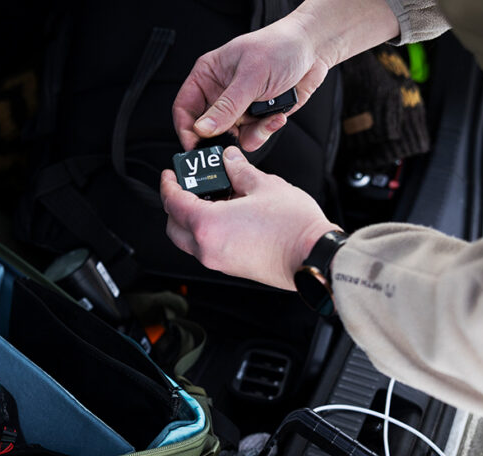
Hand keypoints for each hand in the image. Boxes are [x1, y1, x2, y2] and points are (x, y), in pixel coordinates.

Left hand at [161, 146, 339, 289]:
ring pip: (189, 241)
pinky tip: (226, 214)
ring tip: (211, 198)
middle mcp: (208, 248)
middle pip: (174, 227)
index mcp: (208, 226)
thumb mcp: (264, 186)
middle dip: (174, 205)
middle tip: (186, 187)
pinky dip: (207, 231)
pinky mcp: (232, 267)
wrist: (313, 257)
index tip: (171, 175)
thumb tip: (230, 160)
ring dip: (191, 220)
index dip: (169, 185)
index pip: (174, 203)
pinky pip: (207, 248)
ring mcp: (219, 261)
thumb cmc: (293, 227)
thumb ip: (240, 171)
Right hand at [172, 13, 328, 152]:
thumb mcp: (250, 77)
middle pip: (206, 128)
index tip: (193, 145)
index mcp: (208, 75)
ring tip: (265, 117)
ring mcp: (239, 107)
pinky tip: (277, 115)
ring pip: (231, 137)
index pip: (184, 107)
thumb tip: (203, 129)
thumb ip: (227, 106)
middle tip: (230, 143)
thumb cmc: (280, 47)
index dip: (186, 128)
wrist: (314, 49)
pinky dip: (265, 131)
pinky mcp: (256, 117)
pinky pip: (252, 137)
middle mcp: (220, 93)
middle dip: (220, 137)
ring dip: (250, 132)